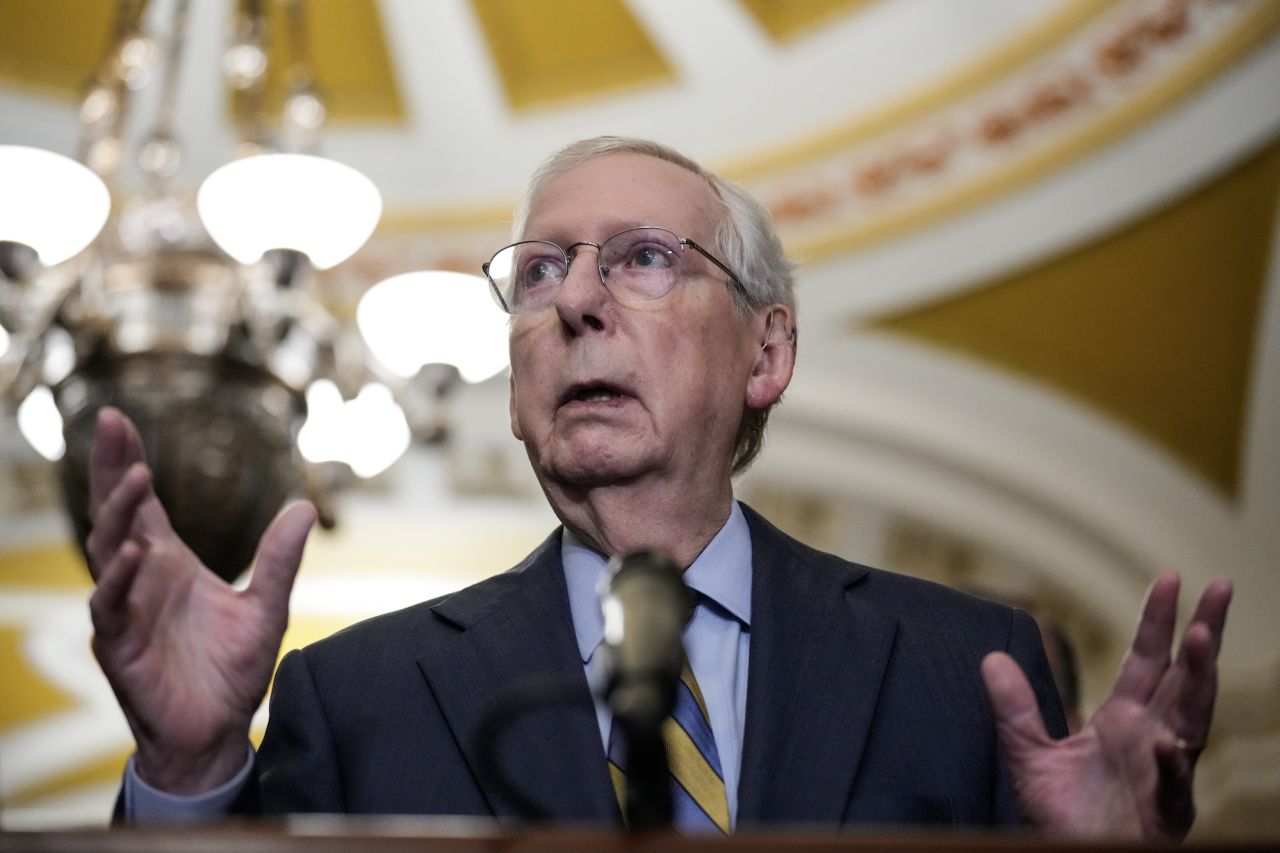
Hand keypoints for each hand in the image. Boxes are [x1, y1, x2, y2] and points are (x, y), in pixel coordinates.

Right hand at [87, 407, 315, 793]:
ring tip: (133, 476)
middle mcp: (140, 580)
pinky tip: (135, 554)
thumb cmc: (230, 670)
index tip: (122, 420)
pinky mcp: (120, 647)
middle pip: (114, 514)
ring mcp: (125, 611)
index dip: (128, 463)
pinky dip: (120, 580)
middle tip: (107, 422)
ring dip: (117, 514)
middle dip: (108, 468)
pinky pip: (111, 608)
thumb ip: (281, 559)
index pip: (142, 505)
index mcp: (168, 564)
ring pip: (106, 552)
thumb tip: (305, 507)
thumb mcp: (267, 606)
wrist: (217, 732)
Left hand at [982, 572, 1231, 840]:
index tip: (1171, 577)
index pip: (1147, 659)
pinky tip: (1168, 742)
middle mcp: (1153, 737)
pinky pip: (1173, 786)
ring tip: (1201, 637)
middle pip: (1186, 676)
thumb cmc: (1060, 816)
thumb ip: (1013, 709)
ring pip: (1192, 718)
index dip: (1158, 620)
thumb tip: (990, 658)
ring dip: (1198, 679)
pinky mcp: (1166, 814)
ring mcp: (1165, 774)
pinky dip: (1172, 765)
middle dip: (1203, 632)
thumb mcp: (1026, 755)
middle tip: (1222, 586)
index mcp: (1125, 719)